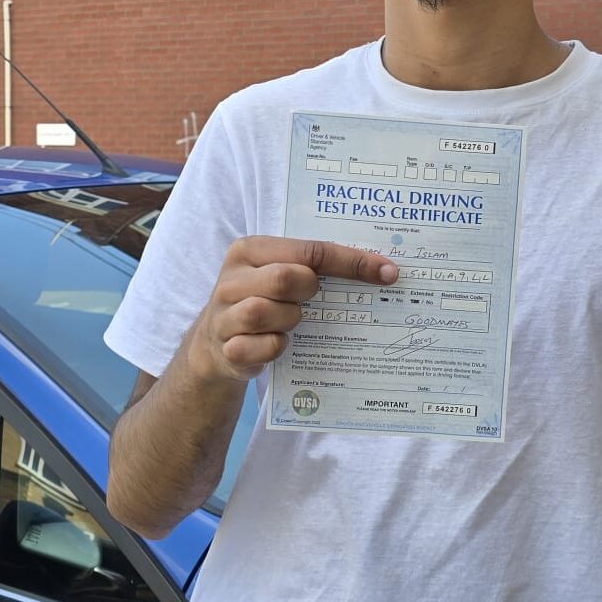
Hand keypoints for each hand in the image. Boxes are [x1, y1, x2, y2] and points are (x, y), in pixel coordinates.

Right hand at [188, 236, 397, 381]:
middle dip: (308, 290)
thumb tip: (384, 271)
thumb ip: (316, 265)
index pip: (309, 250)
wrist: (215, 344)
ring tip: (289, 322)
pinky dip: (277, 348)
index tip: (386, 272)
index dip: (351, 261)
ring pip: (266, 313)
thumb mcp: (280, 272)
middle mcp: (231, 279)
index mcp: (249, 250)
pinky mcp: (226, 350)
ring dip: (290, 321)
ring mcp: (224, 316)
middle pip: (284, 278)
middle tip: (309, 299)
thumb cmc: (262, 299)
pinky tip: (277, 345)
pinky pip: (264, 348)